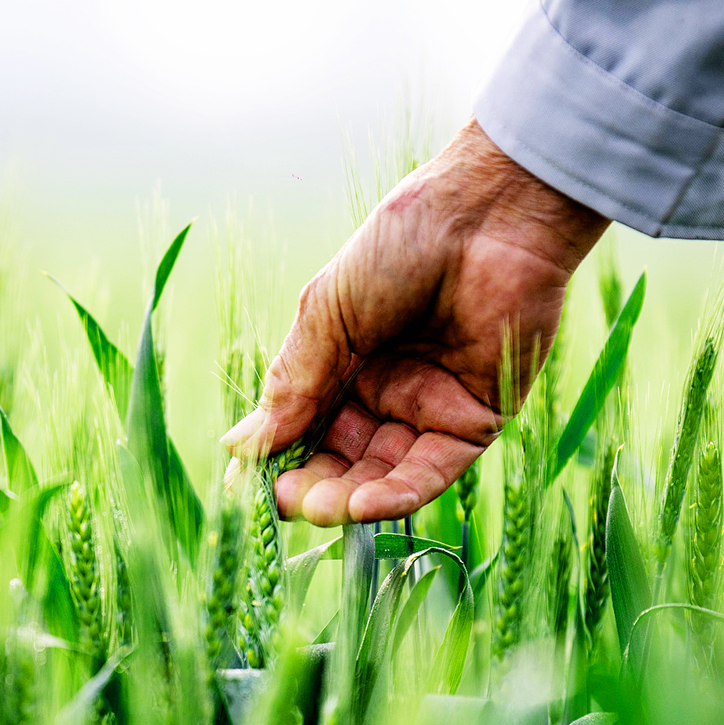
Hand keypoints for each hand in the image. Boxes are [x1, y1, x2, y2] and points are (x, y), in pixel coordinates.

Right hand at [221, 119, 608, 525]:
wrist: (483, 216)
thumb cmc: (399, 247)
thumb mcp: (326, 315)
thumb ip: (292, 385)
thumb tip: (240, 449)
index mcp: (345, 360)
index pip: (305, 425)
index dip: (277, 457)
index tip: (243, 489)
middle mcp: (387, 389)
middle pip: (343, 456)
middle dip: (311, 484)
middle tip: (281, 503)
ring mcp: (432, 407)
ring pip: (385, 473)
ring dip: (350, 498)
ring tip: (315, 508)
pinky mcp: (477, 420)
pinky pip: (434, 470)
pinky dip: (399, 493)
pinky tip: (363, 504)